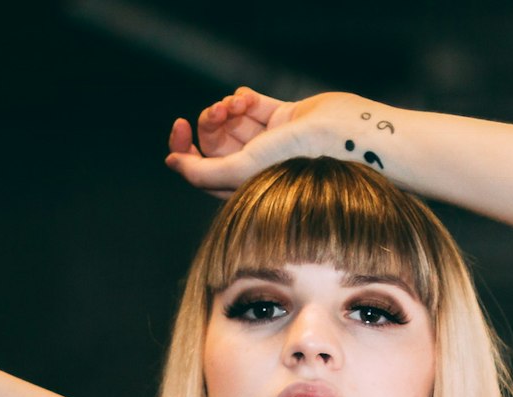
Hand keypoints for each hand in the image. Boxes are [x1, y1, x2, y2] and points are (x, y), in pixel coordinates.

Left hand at [166, 88, 353, 198]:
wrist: (340, 134)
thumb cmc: (296, 159)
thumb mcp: (241, 170)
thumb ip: (202, 172)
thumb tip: (171, 163)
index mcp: (247, 184)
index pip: (203, 169)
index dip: (184, 149)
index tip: (180, 128)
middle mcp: (258, 164)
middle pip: (216, 141)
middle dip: (210, 122)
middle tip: (219, 112)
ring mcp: (271, 140)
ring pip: (232, 119)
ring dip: (226, 106)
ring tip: (236, 104)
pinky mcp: (283, 116)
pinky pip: (252, 102)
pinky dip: (244, 96)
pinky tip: (248, 98)